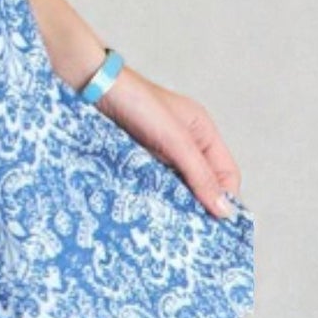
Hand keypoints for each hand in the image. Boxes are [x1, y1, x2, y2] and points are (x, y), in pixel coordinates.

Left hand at [93, 63, 244, 219]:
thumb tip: (225, 211)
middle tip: (192, 230)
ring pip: (178, 186)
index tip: (216, 226)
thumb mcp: (174, 139)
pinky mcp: (138, 156)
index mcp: (202, 131)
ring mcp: (160, 150)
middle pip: (202, 182)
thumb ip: (200, 174)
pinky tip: (149, 209)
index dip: (224, 198)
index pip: (227, 173)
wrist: (90, 86)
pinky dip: (155, 195)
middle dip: (199, 204)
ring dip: (175, 202)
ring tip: (170, 222)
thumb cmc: (136, 101)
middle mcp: (184, 142)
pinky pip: (154, 182)